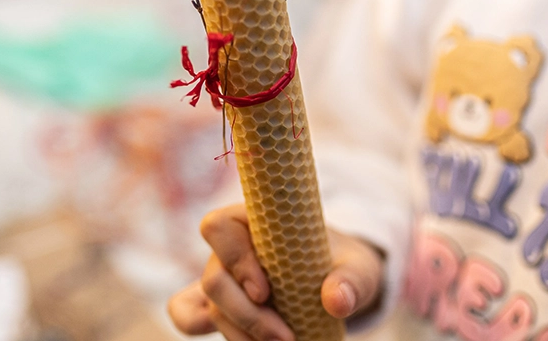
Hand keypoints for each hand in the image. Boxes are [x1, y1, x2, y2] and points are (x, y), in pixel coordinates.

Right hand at [168, 204, 385, 340]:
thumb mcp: (358, 267)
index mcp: (256, 219)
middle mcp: (230, 248)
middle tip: (286, 338)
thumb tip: (336, 301)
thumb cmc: (343, 264)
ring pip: (207, 308)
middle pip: (213, 279)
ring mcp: (223, 279)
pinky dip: (203, 330)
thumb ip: (352, 281)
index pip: (219, 227)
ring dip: (240, 334)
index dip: (235, 260)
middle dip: (246, 315)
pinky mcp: (221, 306)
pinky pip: (189, 316)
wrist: (338, 281)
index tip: (264, 292)